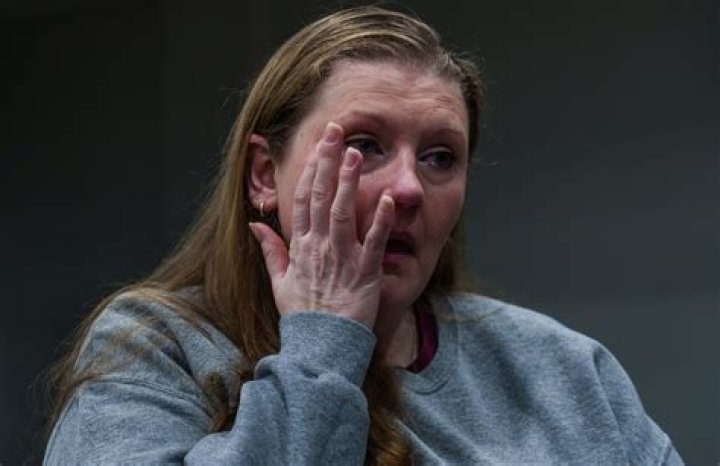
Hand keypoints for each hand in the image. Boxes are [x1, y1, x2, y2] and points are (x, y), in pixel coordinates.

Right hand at [249, 122, 394, 326]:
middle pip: (320, 196)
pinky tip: (387, 198)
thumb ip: (270, 251)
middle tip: (335, 132)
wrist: (321, 346)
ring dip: (348, 181)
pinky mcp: (364, 273)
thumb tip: (255, 226)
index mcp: (300, 246)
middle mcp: (318, 246)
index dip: (310, 170)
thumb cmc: (303, 314)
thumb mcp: (279, 282)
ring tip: (355, 152)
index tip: (318, 145)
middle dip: (327, 162)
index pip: (302, 199)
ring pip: (343, 212)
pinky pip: (372, 242)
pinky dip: (380, 221)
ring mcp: (341, 258)